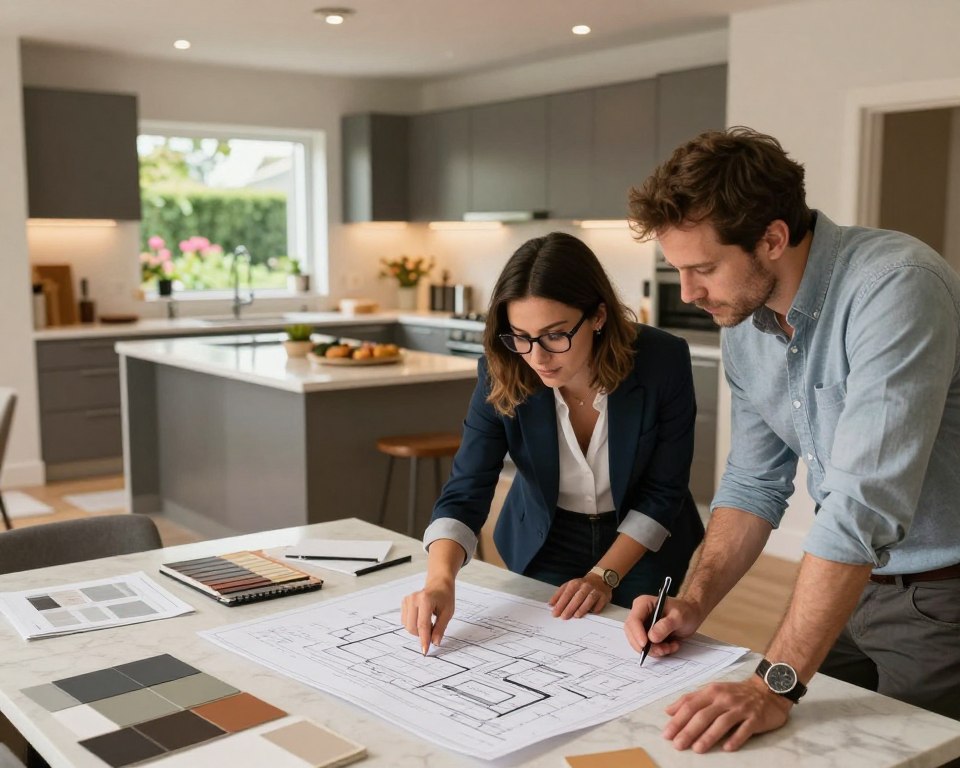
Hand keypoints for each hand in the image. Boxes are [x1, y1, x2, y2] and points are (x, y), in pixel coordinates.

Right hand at [401, 578, 454, 653]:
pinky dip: (414, 625)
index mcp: (425, 600)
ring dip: (418, 630)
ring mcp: (407, 600)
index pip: (423, 625)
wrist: (439, 584)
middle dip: (422, 635)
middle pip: (412, 627)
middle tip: (433, 632)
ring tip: (429, 623)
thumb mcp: (447, 613)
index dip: (424, 639)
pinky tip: (422, 619)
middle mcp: (413, 599)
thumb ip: (440, 628)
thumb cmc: (445, 597)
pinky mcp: (404, 603)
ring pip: (408, 626)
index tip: (425, 651)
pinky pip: (405, 621)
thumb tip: (435, 642)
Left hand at [549, 574, 611, 618]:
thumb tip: (550, 605)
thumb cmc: (581, 585)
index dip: (560, 603)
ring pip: (589, 599)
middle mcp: (585, 586)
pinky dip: (595, 609)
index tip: (555, 613)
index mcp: (575, 583)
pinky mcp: (604, 596)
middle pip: (577, 597)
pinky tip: (590, 613)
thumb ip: (559, 595)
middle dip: (570, 607)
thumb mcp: (569, 586)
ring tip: (576, 616)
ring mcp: (595, 591)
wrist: (599, 579)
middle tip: (564, 617)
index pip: (566, 593)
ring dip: (582, 608)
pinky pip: (599, 603)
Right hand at [623, 595, 700, 657]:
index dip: (637, 633)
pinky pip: (648, 649)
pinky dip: (659, 651)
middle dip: (647, 646)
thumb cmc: (685, 611)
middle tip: (663, 649)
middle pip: (633, 635)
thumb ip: (665, 626)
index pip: (633, 620)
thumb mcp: (679, 616)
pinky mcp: (647, 637)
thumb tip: (652, 637)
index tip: (645, 644)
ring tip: (671, 646)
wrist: (692, 615)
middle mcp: (640, 615)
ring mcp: (643, 627)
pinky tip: (671, 645)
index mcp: (643, 604)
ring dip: (656, 650)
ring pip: (640, 644)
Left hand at [662, 676, 791, 751]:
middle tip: (678, 745)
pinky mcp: (755, 718)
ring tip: (697, 749)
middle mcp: (724, 698)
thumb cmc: (736, 693)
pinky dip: (735, 738)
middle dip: (689, 731)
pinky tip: (727, 748)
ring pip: (722, 722)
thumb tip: (668, 711)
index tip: (667, 733)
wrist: (767, 690)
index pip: (690, 705)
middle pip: (703, 715)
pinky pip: (744, 729)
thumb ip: (691, 700)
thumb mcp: (712, 691)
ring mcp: (741, 708)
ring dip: (708, 736)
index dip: (677, 719)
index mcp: (711, 691)